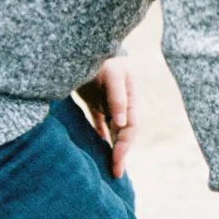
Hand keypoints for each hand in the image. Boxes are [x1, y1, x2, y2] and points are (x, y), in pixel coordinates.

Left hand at [75, 55, 137, 178]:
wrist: (87, 44)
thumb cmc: (103, 58)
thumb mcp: (113, 75)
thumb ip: (118, 98)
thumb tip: (122, 123)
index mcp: (131, 100)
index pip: (130, 130)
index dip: (124, 148)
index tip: (116, 165)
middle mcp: (123, 104)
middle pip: (125, 134)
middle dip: (121, 154)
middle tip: (115, 174)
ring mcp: (110, 103)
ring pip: (115, 131)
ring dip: (113, 147)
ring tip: (110, 166)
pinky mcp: (96, 101)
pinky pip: (100, 123)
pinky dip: (101, 136)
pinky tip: (99, 148)